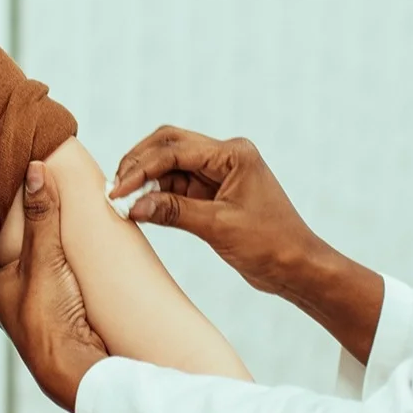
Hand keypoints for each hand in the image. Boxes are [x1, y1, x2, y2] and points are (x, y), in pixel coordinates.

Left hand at [0, 161, 109, 411]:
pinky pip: (62, 279)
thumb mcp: (44, 258)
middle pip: (21, 249)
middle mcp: (10, 294)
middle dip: (34, 226)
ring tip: (71, 213)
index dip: (8, 210)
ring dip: (55, 246)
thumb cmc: (48, 320)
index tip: (20, 182)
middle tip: (50, 192)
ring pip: (42, 265)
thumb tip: (35, 169)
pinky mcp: (61, 314)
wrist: (75, 370)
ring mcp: (35, 305)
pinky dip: (70, 264)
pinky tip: (84, 251)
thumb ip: (41, 216)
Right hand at [113, 127, 385, 365]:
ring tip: (124, 202)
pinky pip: (178, 186)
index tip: (117, 190)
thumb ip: (173, 211)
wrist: (296, 267)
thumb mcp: (218, 227)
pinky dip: (159, 195)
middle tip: (115, 189)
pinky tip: (142, 209)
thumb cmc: (270, 244)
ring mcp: (220, 174)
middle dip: (139, 164)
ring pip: (170, 166)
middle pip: (169, 145)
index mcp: (233, 154)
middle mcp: (226, 156)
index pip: (174, 149)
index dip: (141, 168)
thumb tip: (133, 205)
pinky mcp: (214, 193)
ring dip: (147, 181)